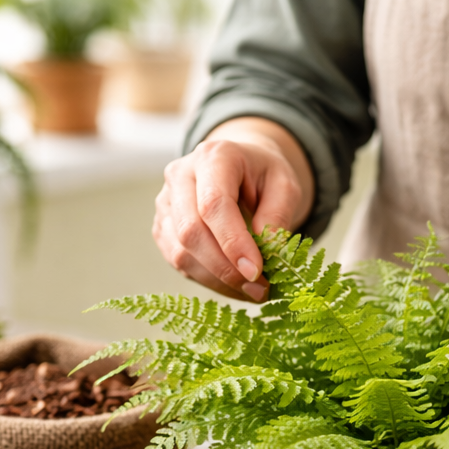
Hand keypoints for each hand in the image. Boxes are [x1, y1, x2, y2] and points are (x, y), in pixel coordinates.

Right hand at [153, 117, 314, 300]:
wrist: (241, 169)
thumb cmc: (264, 176)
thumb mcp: (286, 185)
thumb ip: (278, 215)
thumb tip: (267, 252)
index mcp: (213, 157)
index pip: (214, 204)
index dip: (233, 242)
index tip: (256, 271)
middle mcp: (180, 176)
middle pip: (191, 231)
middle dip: (226, 268)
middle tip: (259, 290)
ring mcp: (166, 203)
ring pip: (181, 253)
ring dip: (218, 280)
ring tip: (252, 291)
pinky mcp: (162, 228)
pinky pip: (179, 262)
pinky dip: (208, 280)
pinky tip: (234, 285)